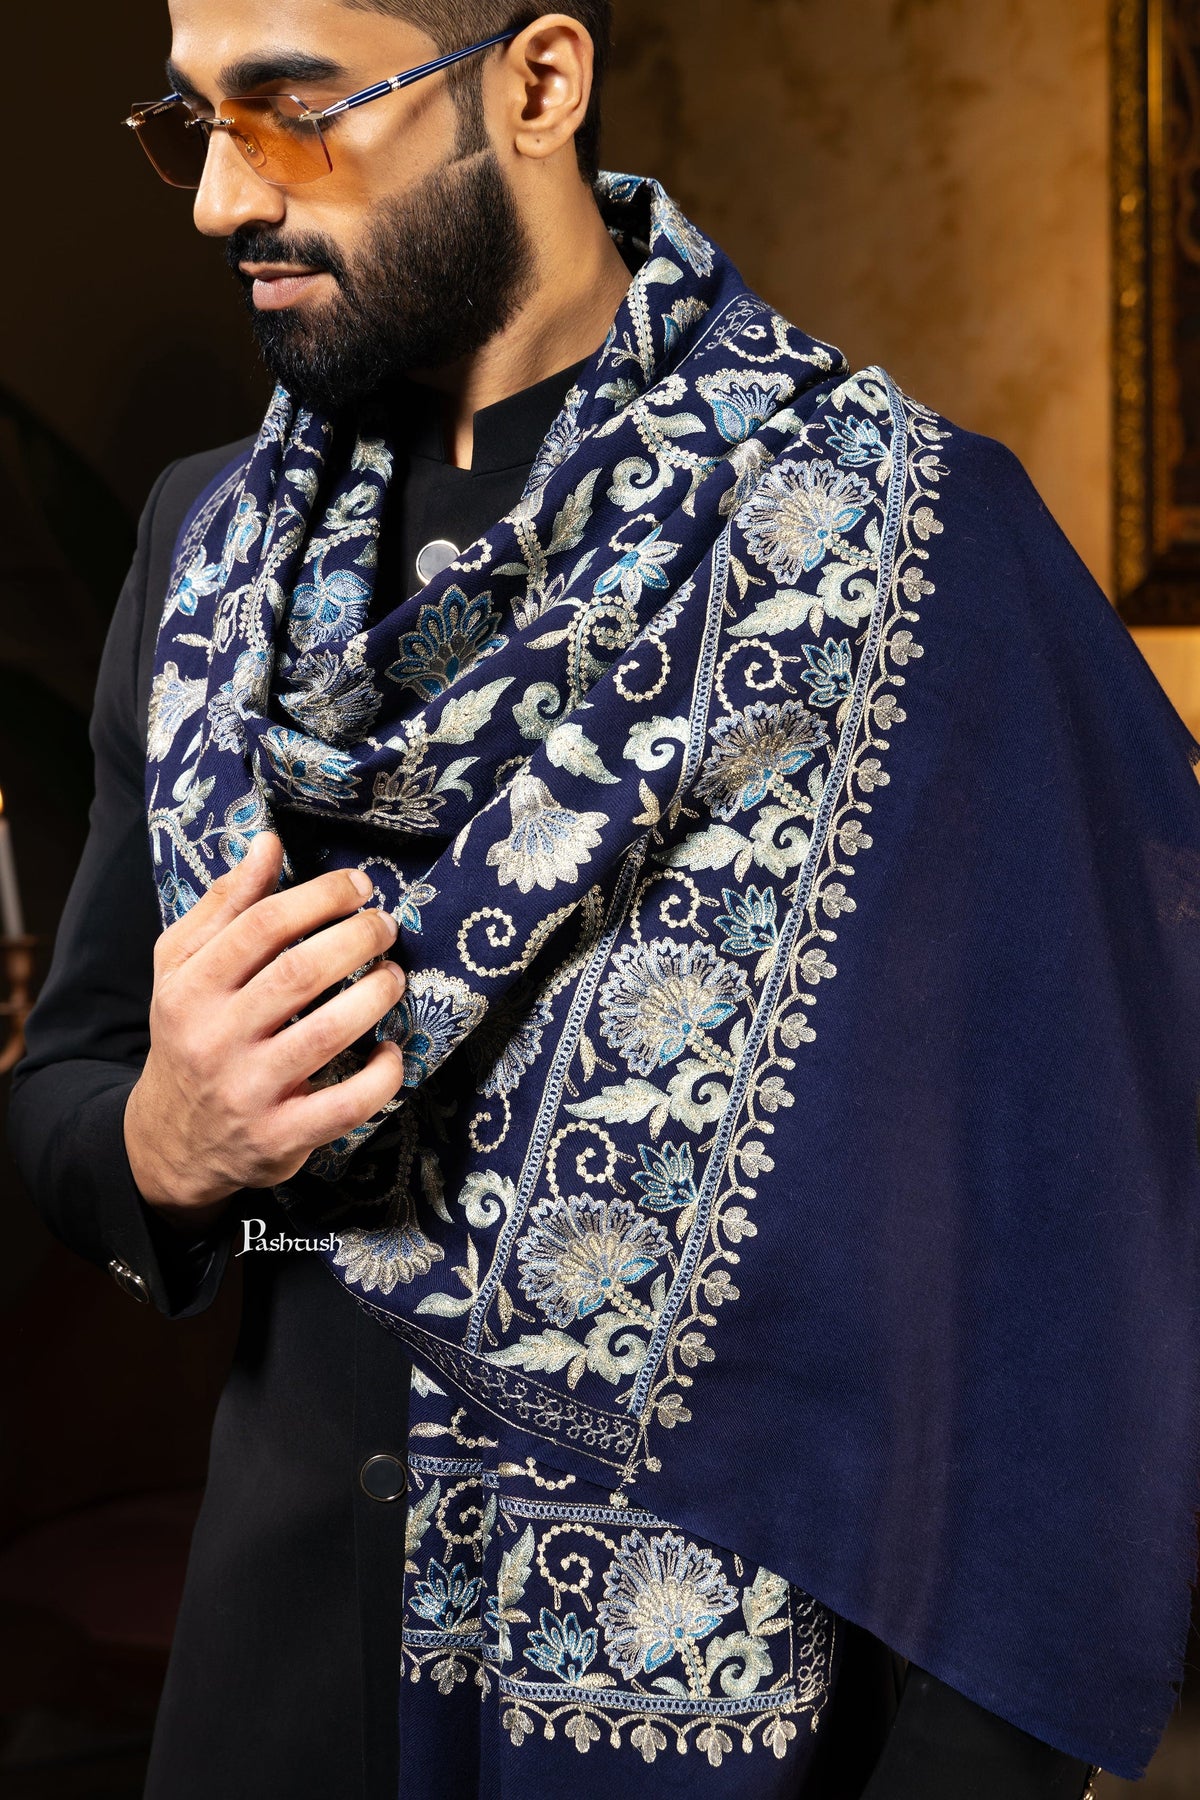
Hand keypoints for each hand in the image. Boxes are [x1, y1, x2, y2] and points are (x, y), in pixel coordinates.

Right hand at [124, 832, 405, 1227]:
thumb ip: (225, 905)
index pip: (263, 925)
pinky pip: (347, 1103)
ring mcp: (249, 1090)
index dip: (322, 896)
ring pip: (328, 1031)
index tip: (360, 886)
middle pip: (300, 972)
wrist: (171, 1142)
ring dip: (377, 994)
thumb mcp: (182, 967)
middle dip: (358, 938)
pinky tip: (391, 1050)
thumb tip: (267, 842)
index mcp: (190, 987)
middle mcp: (215, 1037)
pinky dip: (382, 1074)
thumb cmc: (189, 1035)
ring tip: (393, 975)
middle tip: (386, 927)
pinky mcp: (281, 1136)